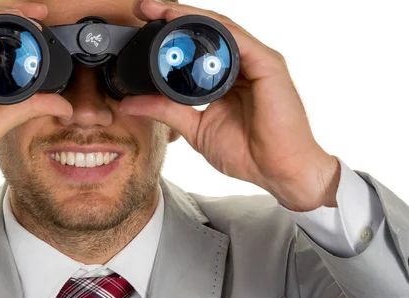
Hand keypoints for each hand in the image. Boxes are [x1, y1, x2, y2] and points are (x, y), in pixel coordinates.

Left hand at [122, 0, 339, 210]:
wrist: (279, 171)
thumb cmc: (248, 153)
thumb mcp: (196, 128)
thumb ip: (165, 111)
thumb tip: (129, 103)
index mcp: (227, 77)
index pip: (197, 47)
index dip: (170, 34)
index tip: (141, 25)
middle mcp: (242, 64)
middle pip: (207, 31)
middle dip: (174, 16)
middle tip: (144, 8)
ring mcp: (257, 61)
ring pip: (220, 28)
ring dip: (188, 16)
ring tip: (159, 9)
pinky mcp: (268, 64)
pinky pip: (236, 38)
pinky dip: (211, 28)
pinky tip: (187, 22)